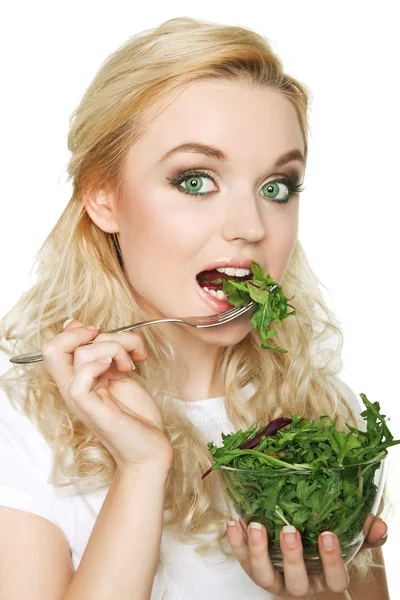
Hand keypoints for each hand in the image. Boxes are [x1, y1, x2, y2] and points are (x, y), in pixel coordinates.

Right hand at [41, 319, 173, 472]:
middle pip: (52, 348)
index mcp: (78, 378)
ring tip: (131, 364)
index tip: (106, 335)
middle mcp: (74, 387)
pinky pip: (80, 379)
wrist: (150, 449)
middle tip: (113, 343)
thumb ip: (105, 352)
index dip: (77, 330)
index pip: (55, 345)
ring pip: (80, 355)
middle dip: (85, 333)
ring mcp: (81, 399)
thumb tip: (86, 328)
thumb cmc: (138, 415)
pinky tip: (121, 370)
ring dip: (115, 348)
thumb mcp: (121, 373)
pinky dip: (101, 364)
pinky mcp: (91, 410)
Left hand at [226, 517, 385, 597]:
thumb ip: (365, 534)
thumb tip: (377, 523)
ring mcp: (276, 579)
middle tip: (290, 531)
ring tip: (255, 525)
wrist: (306, 559)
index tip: (328, 534)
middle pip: (297, 583)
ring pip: (264, 576)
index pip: (335, 578)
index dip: (332, 560)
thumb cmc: (327, 549)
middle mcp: (301, 584)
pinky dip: (237, 543)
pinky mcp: (255, 569)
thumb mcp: (350, 542)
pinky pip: (243, 561)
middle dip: (292, 557)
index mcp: (326, 579)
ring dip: (257, 551)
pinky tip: (234, 522)